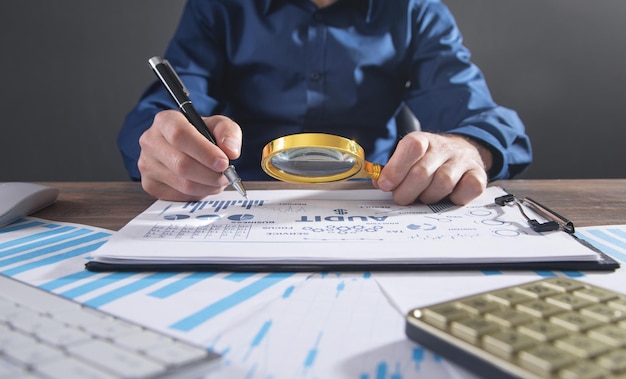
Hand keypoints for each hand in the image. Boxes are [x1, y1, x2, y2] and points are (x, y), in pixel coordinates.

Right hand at [137, 110, 241, 200]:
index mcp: (165, 121)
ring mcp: (147, 164)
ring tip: (218, 180)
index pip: (180, 136)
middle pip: (181, 164)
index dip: (204, 152)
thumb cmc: (201, 135)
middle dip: (211, 175)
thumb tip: (230, 151)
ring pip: (183, 184)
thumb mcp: (219, 125)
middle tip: (226, 176)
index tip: (224, 162)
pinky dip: (198, 194)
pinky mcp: (149, 184)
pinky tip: (204, 185)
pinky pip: (179, 196)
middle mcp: (151, 141)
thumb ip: (228, 133)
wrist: (186, 148)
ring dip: (208, 186)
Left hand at [372, 132, 491, 204]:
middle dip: (407, 192)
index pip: (411, 147)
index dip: (396, 169)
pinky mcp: (478, 175)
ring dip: (429, 197)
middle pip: (422, 172)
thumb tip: (380, 181)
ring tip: (424, 197)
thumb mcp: (408, 159)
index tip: (385, 185)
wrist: (462, 152)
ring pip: (443, 183)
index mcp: (423, 140)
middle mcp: (444, 147)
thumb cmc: (430, 160)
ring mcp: (463, 160)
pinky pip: (467, 190)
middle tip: (402, 198)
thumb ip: (392, 170)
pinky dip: (455, 198)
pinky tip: (448, 197)